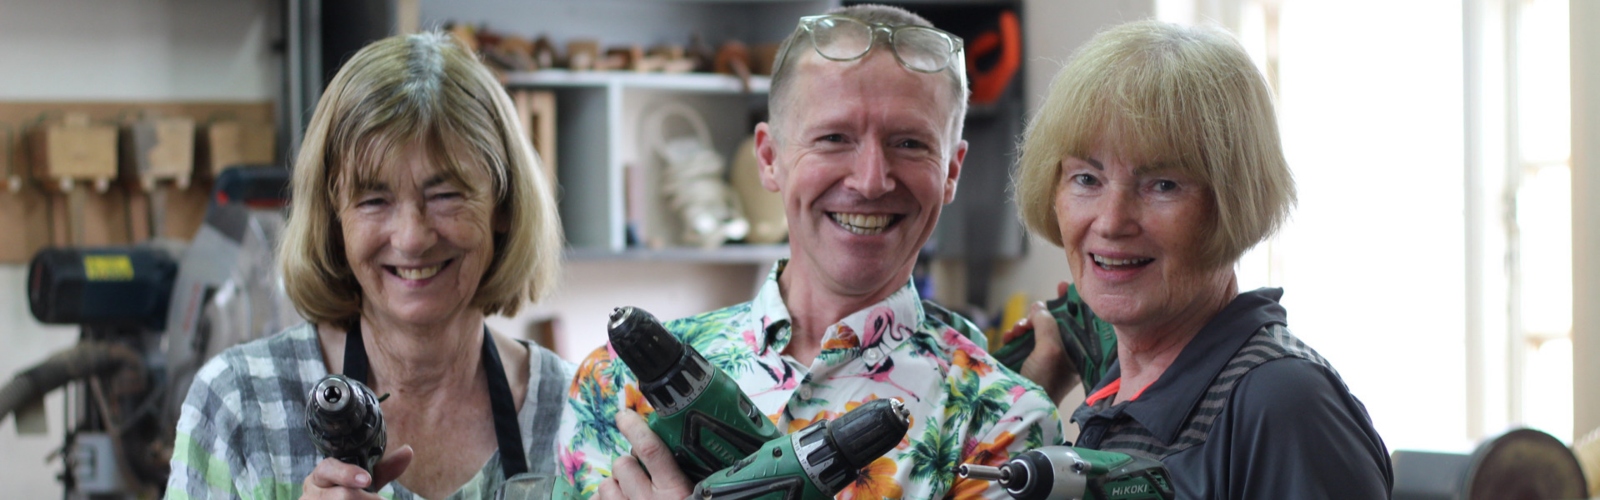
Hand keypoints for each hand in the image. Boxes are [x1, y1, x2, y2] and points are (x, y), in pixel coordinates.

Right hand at [301, 445, 413, 498]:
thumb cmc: (348, 494)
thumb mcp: (363, 483)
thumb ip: (383, 469)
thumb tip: (408, 451)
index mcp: (320, 476)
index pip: (328, 468)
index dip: (348, 474)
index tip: (367, 480)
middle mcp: (310, 492)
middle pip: (342, 495)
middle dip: (367, 499)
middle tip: (381, 499)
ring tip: (376, 499)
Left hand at [596, 410, 693, 499]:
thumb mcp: (694, 491)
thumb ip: (682, 471)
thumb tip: (657, 445)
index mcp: (675, 490)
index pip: (651, 449)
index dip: (635, 428)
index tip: (625, 415)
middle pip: (623, 464)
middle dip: (628, 464)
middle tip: (641, 476)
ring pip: (606, 484)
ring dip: (615, 484)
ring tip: (630, 493)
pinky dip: (605, 498)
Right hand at [1005, 282, 1080, 403]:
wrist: (1018, 406)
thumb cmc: (1043, 380)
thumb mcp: (1050, 348)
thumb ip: (1047, 323)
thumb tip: (1038, 306)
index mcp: (1077, 355)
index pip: (1078, 323)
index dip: (1071, 303)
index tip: (1062, 286)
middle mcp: (1062, 355)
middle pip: (1054, 323)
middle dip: (1040, 316)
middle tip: (1031, 314)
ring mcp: (1042, 358)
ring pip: (1035, 329)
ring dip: (1024, 325)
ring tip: (1016, 332)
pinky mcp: (1025, 360)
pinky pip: (1022, 339)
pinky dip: (1015, 335)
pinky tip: (1009, 337)